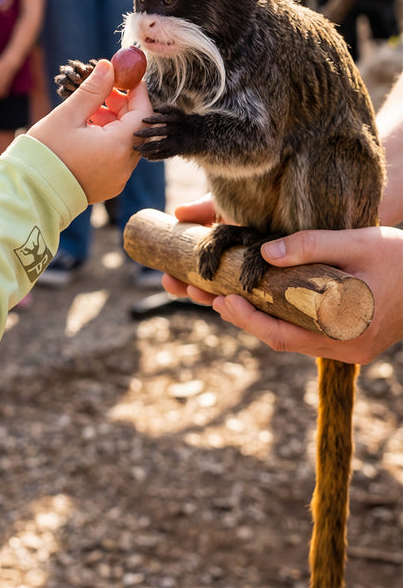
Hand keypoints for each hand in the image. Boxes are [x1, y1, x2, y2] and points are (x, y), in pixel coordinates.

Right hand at [27, 59, 151, 203]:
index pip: (142, 113)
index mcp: (117, 147)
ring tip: (88, 113)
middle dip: (121, 107)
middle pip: (135, 128)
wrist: (30, 191)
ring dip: (113, 124)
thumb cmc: (45, 153)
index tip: (125, 76)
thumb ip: (92, 90)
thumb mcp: (67, 115)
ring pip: (126, 143)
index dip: (136, 91)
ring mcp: (117, 179)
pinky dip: (108, 142)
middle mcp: (123, 166)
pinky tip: (86, 134)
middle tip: (102, 91)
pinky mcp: (108, 186)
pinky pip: (116, 158)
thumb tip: (108, 66)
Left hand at [164, 224, 402, 362]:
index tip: (221, 299)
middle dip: (241, 318)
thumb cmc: (399, 257)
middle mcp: (345, 348)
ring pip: (291, 338)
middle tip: (206, 296)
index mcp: (345, 329)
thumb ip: (310, 246)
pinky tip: (257, 300)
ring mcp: (349, 348)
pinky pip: (306, 334)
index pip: (282, 334)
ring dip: (256, 318)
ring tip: (220, 296)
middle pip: (280, 339)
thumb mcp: (356, 241)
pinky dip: (279, 318)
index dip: (247, 319)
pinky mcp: (351, 341)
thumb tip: (264, 253)